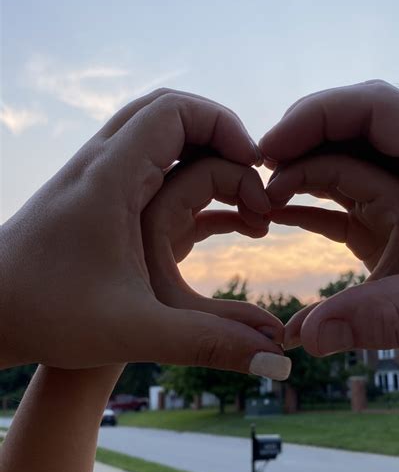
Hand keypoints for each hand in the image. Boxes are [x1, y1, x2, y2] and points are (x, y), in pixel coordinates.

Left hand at [0, 89, 287, 377]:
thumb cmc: (47, 316)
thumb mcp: (136, 333)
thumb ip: (210, 343)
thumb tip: (278, 360)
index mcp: (110, 179)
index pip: (174, 112)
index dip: (226, 127)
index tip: (259, 171)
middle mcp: (100, 165)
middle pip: (171, 113)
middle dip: (222, 139)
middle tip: (255, 183)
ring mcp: (96, 178)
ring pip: (159, 137)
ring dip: (205, 157)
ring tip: (243, 203)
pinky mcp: (96, 199)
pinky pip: (150, 165)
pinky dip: (189, 177)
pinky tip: (217, 220)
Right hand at [260, 81, 398, 354]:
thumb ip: (392, 314)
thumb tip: (306, 337)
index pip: (374, 105)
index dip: (313, 118)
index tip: (266, 150)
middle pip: (358, 123)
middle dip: (303, 140)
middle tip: (258, 171)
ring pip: (356, 152)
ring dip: (309, 166)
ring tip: (267, 193)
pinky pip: (362, 184)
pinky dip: (323, 193)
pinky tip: (290, 212)